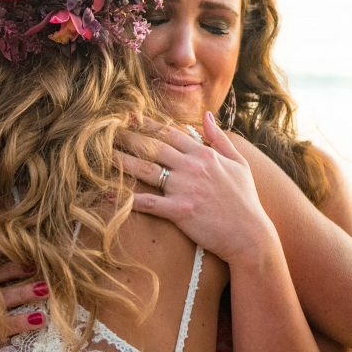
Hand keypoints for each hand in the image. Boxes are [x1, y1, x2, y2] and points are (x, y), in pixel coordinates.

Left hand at [117, 112, 276, 263]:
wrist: (250, 235)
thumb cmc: (245, 200)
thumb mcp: (239, 163)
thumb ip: (220, 138)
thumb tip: (206, 116)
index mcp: (204, 154)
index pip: (170, 133)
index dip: (147, 124)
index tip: (129, 117)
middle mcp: (193, 166)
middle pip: (153, 147)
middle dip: (128, 137)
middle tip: (104, 130)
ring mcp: (185, 188)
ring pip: (146, 169)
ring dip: (122, 160)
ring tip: (101, 154)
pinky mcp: (180, 211)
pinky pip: (148, 202)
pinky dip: (127, 198)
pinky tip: (108, 193)